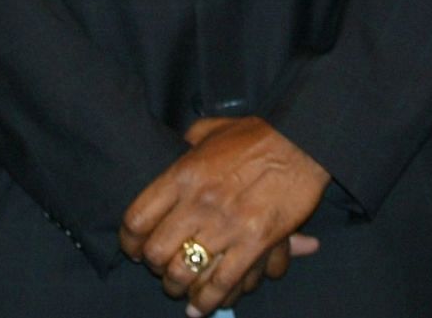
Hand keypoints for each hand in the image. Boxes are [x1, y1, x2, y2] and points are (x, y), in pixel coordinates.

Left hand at [119, 116, 328, 315]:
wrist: (302, 143)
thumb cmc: (256, 134)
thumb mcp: (211, 130)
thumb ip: (188, 143)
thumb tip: (175, 147)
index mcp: (182, 174)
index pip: (138, 218)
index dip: (130, 241)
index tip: (133, 248)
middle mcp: (199, 202)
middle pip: (157, 250)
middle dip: (154, 267)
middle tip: (159, 270)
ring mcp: (226, 225)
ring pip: (186, 271)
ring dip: (178, 286)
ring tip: (179, 289)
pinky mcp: (255, 243)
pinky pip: (223, 282)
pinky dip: (208, 299)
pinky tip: (200, 305)